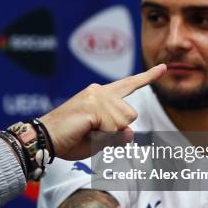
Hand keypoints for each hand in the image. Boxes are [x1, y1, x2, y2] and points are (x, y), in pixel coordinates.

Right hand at [40, 64, 165, 159]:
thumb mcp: (99, 140)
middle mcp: (100, 91)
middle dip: (116, 131)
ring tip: (86, 131)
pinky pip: (113, 127)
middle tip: (90, 132)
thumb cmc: (69, 140)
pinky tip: (85, 130)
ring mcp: (96, 96)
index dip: (147, 78)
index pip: (128, 85)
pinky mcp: (92, 105)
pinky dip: (102, 136)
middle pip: (130, 115)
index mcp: (100, 95)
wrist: (44, 139)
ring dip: (108, 134)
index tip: (163, 67)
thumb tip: (131, 135)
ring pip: (123, 122)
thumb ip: (117, 136)